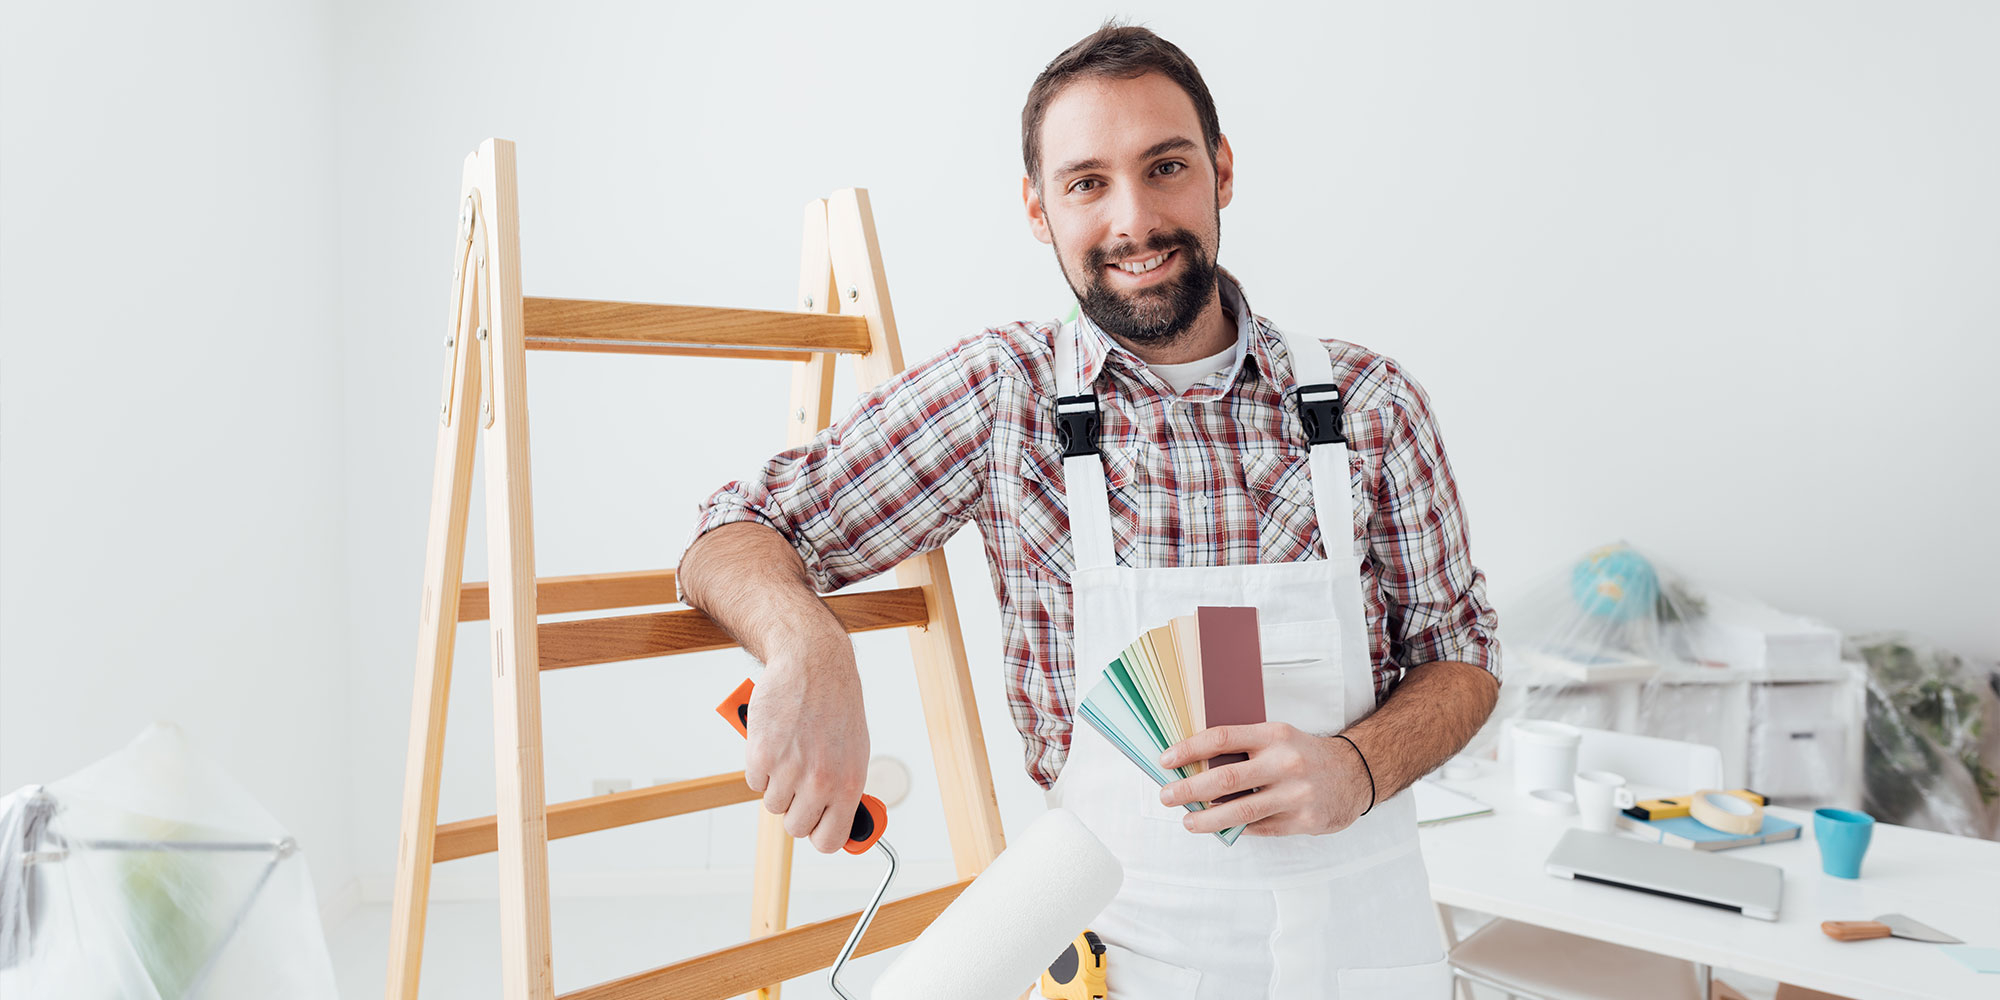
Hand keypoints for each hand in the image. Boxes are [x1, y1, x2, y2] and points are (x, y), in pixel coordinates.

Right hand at [741, 638, 869, 853]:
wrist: (813, 665)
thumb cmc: (836, 706)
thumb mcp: (855, 752)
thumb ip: (844, 790)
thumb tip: (840, 824)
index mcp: (848, 784)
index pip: (829, 841)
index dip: (819, 834)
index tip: (815, 826)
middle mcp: (820, 782)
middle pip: (795, 827)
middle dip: (795, 809)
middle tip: (798, 784)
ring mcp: (789, 770)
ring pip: (772, 804)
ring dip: (777, 785)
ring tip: (790, 755)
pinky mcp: (761, 755)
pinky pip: (754, 782)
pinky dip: (760, 767)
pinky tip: (775, 743)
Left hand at [1157, 722, 1371, 836]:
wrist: (1355, 774)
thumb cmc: (1304, 755)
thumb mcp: (1278, 738)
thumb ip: (1243, 749)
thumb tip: (1193, 765)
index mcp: (1274, 735)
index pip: (1222, 738)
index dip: (1189, 749)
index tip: (1165, 760)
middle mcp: (1285, 762)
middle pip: (1226, 777)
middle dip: (1189, 789)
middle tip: (1167, 795)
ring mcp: (1295, 793)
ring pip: (1240, 810)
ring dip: (1207, 819)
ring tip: (1188, 821)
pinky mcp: (1304, 820)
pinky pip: (1259, 828)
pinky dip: (1236, 829)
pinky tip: (1220, 828)